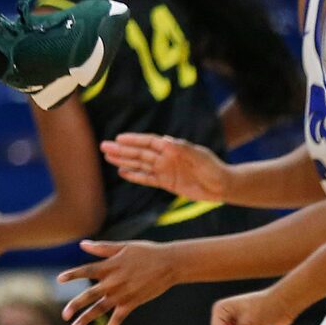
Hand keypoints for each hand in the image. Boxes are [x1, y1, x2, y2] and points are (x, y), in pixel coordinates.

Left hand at [59, 239, 180, 324]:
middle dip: (76, 305)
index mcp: (109, 267)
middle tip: (64, 315)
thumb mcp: (123, 247)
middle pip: (90, 295)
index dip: (73, 275)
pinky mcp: (132, 303)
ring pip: (100, 309)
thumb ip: (102, 248)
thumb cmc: (146, 252)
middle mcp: (113, 282)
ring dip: (86, 319)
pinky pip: (119, 319)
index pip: (86, 271)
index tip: (59, 280)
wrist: (170, 264)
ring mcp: (122, 294)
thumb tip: (82, 244)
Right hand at [100, 132, 226, 202]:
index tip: (118, 139)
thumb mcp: (200, 157)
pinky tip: (122, 172)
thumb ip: (183, 149)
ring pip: (139, 164)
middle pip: (139, 153)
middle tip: (104, 147)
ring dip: (124, 161)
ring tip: (107, 157)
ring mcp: (165, 170)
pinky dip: (134, 175)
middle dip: (122, 150)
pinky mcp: (166, 182)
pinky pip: (146, 178)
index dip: (133, 140)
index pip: (148, 143)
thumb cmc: (213, 168)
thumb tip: (166, 141)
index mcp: (172, 148)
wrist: (222, 185)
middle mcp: (165, 157)